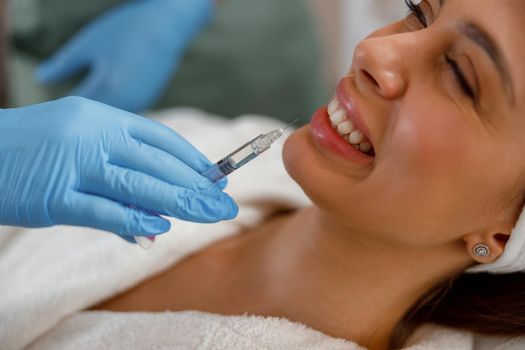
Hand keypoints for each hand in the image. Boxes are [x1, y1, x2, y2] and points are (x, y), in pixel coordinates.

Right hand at [0, 97, 236, 240]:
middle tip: (225, 203)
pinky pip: (102, 208)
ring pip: (137, 183)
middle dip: (196, 186)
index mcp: (101, 117)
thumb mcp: (78, 147)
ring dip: (178, 201)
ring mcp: (73, 163)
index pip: (159, 138)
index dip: (192, 159)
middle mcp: (92, 134)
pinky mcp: (53, 195)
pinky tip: (161, 226)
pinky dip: (134, 218)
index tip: (216, 178)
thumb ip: (117, 178)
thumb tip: (155, 221)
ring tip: (209, 214)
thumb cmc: (31, 150)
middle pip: (157, 162)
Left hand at [36, 0, 213, 111]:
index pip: (75, 111)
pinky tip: (101, 102)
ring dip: (96, 119)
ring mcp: (139, 104)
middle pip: (94, 122)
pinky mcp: (147, 100)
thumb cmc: (126, 30)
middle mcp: (126, 104)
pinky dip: (111, 111)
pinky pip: (123, 112)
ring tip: (78, 114)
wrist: (168, 25)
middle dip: (77, 119)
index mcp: (107, 90)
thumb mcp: (88, 44)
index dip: (59, 113)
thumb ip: (63, 65)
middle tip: (58, 118)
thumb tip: (40, 77)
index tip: (46, 114)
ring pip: (110, 121)